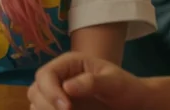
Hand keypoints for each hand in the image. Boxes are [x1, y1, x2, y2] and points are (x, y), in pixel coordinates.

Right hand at [28, 52, 151, 109]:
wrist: (133, 102)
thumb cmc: (126, 88)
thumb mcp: (114, 82)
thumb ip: (92, 82)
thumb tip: (67, 87)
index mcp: (69, 63)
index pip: (45, 75)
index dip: (50, 92)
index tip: (67, 108)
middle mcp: (59, 77)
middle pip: (36, 90)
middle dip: (47, 105)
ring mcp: (57, 94)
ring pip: (36, 104)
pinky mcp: (59, 108)